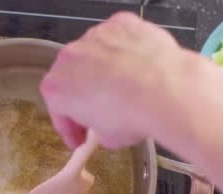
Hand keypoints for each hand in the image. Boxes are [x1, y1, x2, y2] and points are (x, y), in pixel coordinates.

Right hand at [41, 12, 193, 148]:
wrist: (165, 89)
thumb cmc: (131, 115)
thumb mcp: (109, 138)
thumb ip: (99, 130)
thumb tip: (107, 128)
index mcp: (57, 88)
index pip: (58, 110)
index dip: (69, 128)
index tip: (79, 139)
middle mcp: (69, 57)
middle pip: (72, 77)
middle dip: (83, 94)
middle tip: (99, 113)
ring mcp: (94, 37)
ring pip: (95, 55)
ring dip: (104, 70)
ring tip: (124, 87)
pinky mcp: (120, 25)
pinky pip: (119, 39)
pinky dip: (126, 51)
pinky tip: (139, 66)